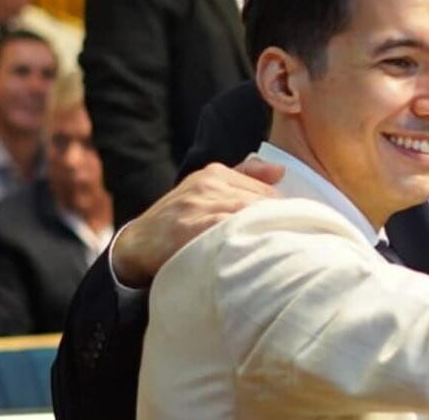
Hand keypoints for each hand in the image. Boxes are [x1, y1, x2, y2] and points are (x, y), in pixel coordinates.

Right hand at [111, 158, 283, 287]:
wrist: (135, 246)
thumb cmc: (179, 221)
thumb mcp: (207, 192)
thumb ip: (244, 179)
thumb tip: (281, 172)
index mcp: (215, 173)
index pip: (267, 191)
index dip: (281, 213)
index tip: (293, 231)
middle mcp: (208, 184)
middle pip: (261, 203)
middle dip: (277, 225)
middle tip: (293, 246)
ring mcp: (198, 205)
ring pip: (249, 216)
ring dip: (265, 234)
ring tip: (279, 253)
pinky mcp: (189, 228)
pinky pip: (228, 232)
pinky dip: (244, 243)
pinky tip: (255, 256)